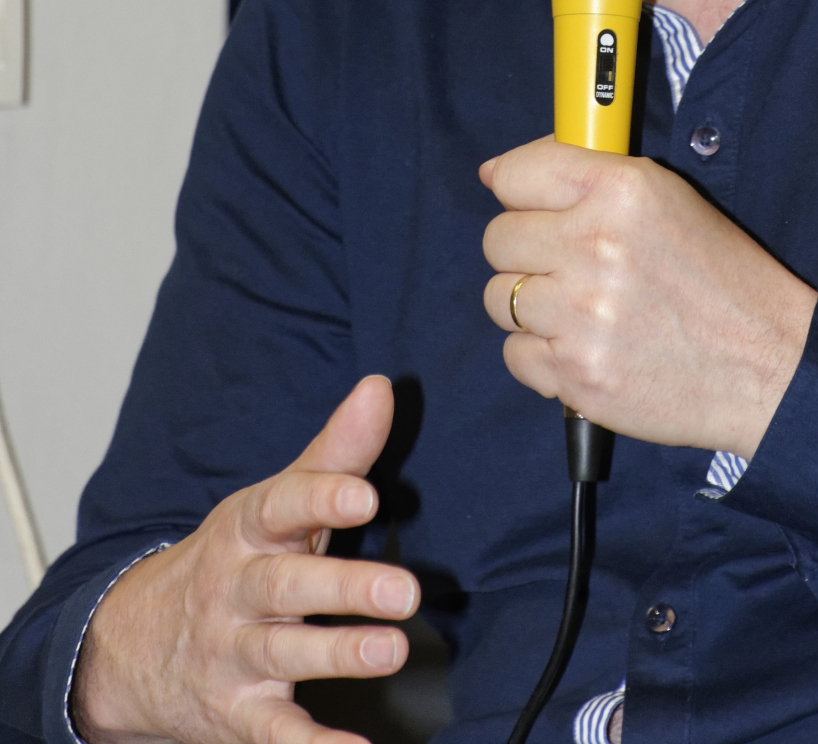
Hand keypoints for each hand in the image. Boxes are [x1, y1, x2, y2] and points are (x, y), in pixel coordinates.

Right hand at [71, 375, 419, 743]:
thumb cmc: (231, 560)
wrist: (132, 645)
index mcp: (247, 529)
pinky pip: (273, 734)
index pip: (282, 505)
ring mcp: (232, 653)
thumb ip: (333, 453)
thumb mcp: (272, 503)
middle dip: (344, 588)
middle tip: (405, 590)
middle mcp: (235, 590)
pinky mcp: (236, 713)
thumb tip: (380, 388)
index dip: (323, 498)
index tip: (366, 496)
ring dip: (337, 655)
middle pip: (287, 585)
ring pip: (282, 653)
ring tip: (390, 651)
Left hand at [480, 139, 816, 457]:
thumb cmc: (720, 277)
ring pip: (498, 298)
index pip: (516, 174)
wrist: (767, 362)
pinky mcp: (576, 374)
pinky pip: (515, 355)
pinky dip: (542, 355)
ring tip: (578, 309)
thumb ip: (592, 177)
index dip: (513, 188)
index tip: (520, 202)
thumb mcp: (669, 198)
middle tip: (564, 264)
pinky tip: (585, 347)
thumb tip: (498, 172)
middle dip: (523, 251)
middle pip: (497, 239)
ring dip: (531, 306)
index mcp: (622, 190)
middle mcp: (596, 245)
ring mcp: (581, 314)